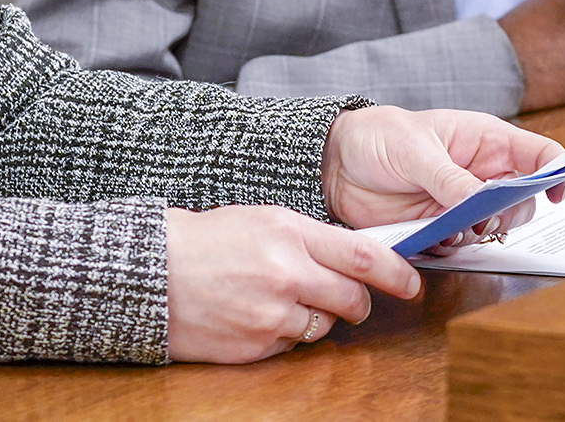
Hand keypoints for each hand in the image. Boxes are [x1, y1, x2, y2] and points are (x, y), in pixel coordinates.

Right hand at [164, 205, 414, 361]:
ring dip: (316, 318)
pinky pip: (292, 345)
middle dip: (357, 302)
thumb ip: (308, 238)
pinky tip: (257, 314)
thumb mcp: (261, 220)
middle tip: (348, 298)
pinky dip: (285, 334)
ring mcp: (272, 314)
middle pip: (352, 299)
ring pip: (324, 326)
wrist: (153, 271)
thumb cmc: (205, 240)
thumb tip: (352, 259)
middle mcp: (287, 273)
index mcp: (289, 232)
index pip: (363, 255)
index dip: (396, 272)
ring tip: (281, 300)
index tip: (411, 282)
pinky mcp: (258, 345)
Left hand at [320, 105, 564, 228]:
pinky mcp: (443, 226)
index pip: (539, 154)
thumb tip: (480, 203)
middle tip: (483, 216)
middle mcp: (481, 173)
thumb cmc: (378, 137)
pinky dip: (453, 246)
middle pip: (524, 201)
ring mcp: (463, 202)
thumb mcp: (414, 150)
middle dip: (511, 213)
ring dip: (478, 232)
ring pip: (496, 227)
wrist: (336, 165)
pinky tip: (432, 234)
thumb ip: (449, 178)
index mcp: (484, 140)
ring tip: (449, 224)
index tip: (556, 194)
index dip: (558, 173)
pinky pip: (464, 245)